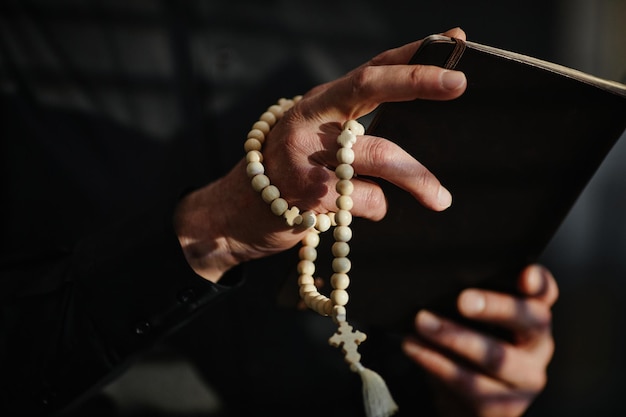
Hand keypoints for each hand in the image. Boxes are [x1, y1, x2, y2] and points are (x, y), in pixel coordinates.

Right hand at [174, 28, 467, 281]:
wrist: (235, 213)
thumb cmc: (287, 170)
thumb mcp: (314, 137)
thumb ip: (352, 126)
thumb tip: (415, 128)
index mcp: (318, 103)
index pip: (370, 68)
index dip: (411, 54)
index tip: (452, 41)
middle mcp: (312, 122)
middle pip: (368, 89)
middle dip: (416, 81)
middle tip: (458, 82)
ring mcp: (310, 159)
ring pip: (381, 156)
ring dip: (419, 179)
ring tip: (441, 198)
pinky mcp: (312, 198)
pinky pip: (368, 202)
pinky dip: (374, 209)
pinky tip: (353, 213)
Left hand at [402, 264, 558, 416]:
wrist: (468, 405)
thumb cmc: (468, 349)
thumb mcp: (473, 323)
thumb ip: (471, 300)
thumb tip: (439, 278)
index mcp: (533, 317)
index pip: (545, 294)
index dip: (540, 283)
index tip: (525, 276)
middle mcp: (538, 347)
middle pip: (529, 322)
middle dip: (495, 308)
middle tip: (462, 300)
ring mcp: (526, 380)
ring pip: (496, 357)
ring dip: (454, 337)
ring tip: (422, 322)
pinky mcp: (504, 407)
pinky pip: (469, 383)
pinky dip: (436, 362)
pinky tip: (414, 347)